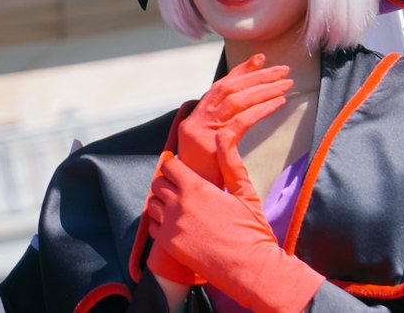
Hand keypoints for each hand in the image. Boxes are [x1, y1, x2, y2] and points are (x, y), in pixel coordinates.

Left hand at [147, 150, 323, 312]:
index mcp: (196, 187)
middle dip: (166, 183)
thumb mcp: (244, 192)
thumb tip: (223, 135)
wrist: (251, 268)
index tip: (181, 171)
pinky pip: (153, 228)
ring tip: (176, 208)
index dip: (173, 166)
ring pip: (152, 205)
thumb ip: (230, 163)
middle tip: (180, 189)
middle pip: (157, 183)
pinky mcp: (170, 245)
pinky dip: (160, 225)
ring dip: (161, 203)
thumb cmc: (252, 230)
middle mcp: (179, 204)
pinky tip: (176, 227)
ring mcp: (172, 226)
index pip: (168, 165)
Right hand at [178, 54, 291, 186]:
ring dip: (263, 88)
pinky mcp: (211, 143)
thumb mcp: (209, 154)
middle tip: (281, 68)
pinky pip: (241, 120)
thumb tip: (240, 117)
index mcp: (194, 121)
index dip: (239, 72)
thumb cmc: (206, 182)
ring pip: (235, 99)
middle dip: (256, 75)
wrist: (192, 204)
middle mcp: (195, 121)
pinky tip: (279, 103)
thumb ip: (219, 133)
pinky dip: (261, 108)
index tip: (259, 60)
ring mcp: (201, 131)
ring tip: (286, 83)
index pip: (217, 88)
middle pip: (227, 88)